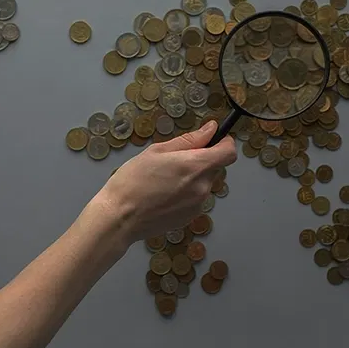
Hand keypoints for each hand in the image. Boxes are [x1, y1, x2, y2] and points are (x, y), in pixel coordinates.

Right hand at [92, 121, 237, 245]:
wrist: (120, 217)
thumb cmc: (132, 180)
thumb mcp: (157, 151)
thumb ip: (189, 140)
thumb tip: (211, 129)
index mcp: (196, 166)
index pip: (229, 153)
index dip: (224, 144)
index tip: (212, 141)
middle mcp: (203, 187)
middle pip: (215, 168)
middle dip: (201, 161)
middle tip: (174, 162)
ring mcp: (198, 205)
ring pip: (204, 184)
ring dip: (192, 179)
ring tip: (164, 181)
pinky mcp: (191, 217)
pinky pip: (195, 199)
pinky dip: (185, 194)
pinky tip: (163, 196)